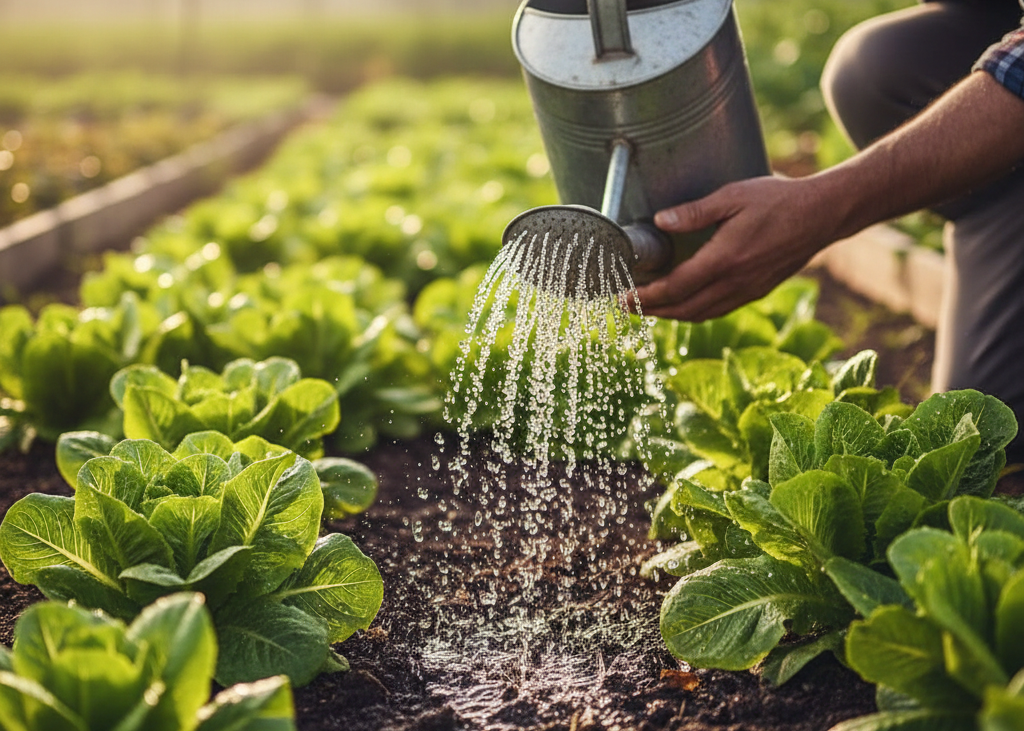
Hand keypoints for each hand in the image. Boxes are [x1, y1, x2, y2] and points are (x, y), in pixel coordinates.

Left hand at [633, 174, 845, 321]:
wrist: (824, 214)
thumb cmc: (779, 200)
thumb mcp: (733, 196)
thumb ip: (694, 212)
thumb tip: (659, 221)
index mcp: (724, 260)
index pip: (675, 288)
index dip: (646, 297)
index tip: (623, 297)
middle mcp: (735, 283)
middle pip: (683, 309)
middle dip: (651, 311)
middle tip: (625, 307)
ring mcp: (748, 291)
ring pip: (701, 314)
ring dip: (671, 315)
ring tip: (647, 308)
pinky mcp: (757, 291)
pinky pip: (718, 310)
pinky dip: (694, 312)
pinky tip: (683, 303)